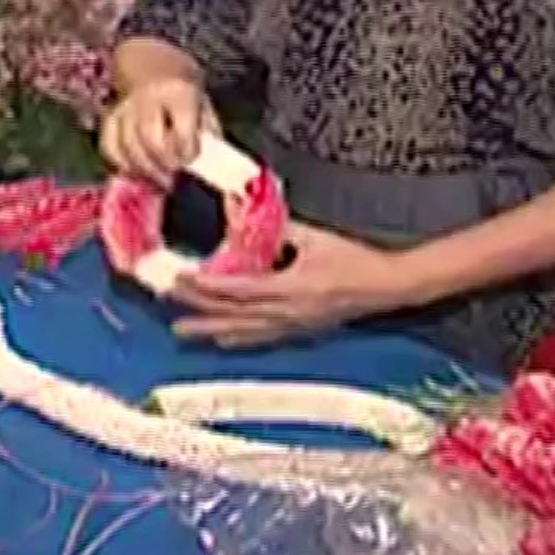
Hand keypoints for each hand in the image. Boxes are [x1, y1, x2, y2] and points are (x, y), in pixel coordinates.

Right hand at [99, 76, 216, 185]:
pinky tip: (136, 172)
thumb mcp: (202, 99)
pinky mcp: (110, 118)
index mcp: (178, 91)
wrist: (150, 61)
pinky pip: (109, 146)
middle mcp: (147, 98)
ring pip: (127, 145)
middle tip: (173, 177)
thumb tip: (208, 161)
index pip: (181, 127)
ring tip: (158, 180)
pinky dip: (120, 164)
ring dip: (144, 169)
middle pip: (149, 137)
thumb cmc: (181, 86)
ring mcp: (125, 108)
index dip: (187, 149)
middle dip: (162, 162)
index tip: (191, 159)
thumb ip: (205, 130)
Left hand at [169, 221, 408, 347]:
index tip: (184, 280)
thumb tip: (249, 216)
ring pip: (243, 332)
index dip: (208, 287)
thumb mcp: (315, 238)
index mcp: (291, 288)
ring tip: (184, 331)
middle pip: (233, 315)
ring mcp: (292, 326)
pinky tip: (223, 339)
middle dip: (199, 310)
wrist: (384, 287)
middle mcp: (287, 313)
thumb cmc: (354, 261)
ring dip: (211, 330)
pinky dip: (237, 338)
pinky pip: (260, 338)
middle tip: (171, 306)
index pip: (239, 290)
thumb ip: (280, 229)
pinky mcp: (298, 331)